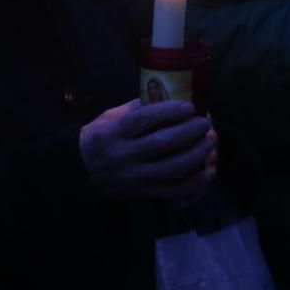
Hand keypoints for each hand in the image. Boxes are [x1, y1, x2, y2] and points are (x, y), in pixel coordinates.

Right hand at [80, 99, 215, 201]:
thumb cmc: (98, 138)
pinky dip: (194, 182)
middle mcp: (124, 155)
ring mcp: (135, 177)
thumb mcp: (109, 118)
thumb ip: (136, 109)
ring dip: (195, 155)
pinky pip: (173, 191)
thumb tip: (166, 96)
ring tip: (210, 143)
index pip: (142, 120)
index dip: (168, 112)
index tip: (189, 106)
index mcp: (113, 132)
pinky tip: (207, 170)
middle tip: (205, 123)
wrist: (79, 172)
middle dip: (188, 132)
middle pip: (161, 144)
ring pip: (170, 169)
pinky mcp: (144, 193)